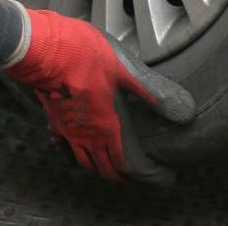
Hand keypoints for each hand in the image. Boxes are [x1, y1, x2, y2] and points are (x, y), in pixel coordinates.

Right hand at [4, 8, 195, 182]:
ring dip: (95, 167)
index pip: (122, 163)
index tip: (149, 176)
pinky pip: (63, 146)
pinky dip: (71, 152)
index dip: (136, 174)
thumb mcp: (123, 70)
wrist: (44, 50)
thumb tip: (182, 111)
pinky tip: (74, 146)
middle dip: (116, 176)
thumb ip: (150, 91)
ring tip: (103, 167)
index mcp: (107, 126)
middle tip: (127, 177)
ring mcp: (67, 130)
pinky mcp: (53, 119)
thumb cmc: (82, 57)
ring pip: (81, 161)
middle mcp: (86, 135)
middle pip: (101, 168)